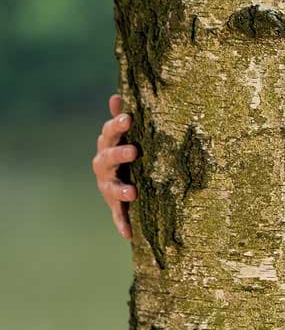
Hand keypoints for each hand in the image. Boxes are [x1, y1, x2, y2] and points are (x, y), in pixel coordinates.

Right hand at [92, 93, 138, 238]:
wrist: (122, 181)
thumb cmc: (126, 152)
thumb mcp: (124, 136)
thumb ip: (121, 118)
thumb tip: (117, 95)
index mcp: (108, 146)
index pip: (110, 133)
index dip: (117, 125)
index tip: (129, 118)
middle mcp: (104, 166)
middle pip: (107, 158)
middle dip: (119, 154)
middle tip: (134, 150)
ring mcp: (108, 187)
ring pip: (111, 188)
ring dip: (121, 190)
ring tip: (133, 193)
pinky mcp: (116, 206)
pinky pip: (118, 215)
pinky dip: (122, 223)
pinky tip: (128, 234)